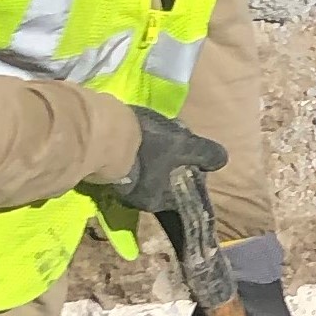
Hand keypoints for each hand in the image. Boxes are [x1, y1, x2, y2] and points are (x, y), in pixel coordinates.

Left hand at [96, 106, 226, 215]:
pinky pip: (145, 128)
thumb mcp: (151, 196)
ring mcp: (156, 117)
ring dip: (159, 145)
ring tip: (143, 160)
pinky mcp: (134, 112)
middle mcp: (178, 128)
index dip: (212, 162)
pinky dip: (140, 138)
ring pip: (166, 133)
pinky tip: (126, 149)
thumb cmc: (136, 168)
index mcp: (188, 146)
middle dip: (179, 155)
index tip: (205, 170)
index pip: (213, 153)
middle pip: (187, 142)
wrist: (103, 137)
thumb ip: (167, 200)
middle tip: (166, 171)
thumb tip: (173, 203)